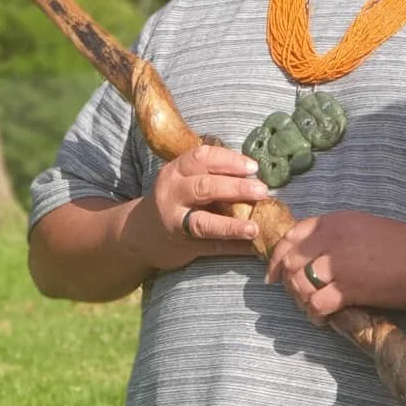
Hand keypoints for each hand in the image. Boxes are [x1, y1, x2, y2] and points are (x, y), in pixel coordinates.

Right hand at [122, 144, 268, 272]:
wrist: (143, 232)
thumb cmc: (175, 198)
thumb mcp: (185, 179)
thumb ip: (212, 174)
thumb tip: (255, 175)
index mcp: (176, 171)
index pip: (202, 158)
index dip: (229, 160)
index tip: (253, 167)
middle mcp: (172, 194)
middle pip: (204, 188)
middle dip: (235, 188)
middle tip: (261, 191)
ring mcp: (175, 222)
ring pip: (204, 223)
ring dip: (232, 225)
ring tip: (254, 228)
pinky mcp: (183, 245)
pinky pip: (212, 247)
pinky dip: (234, 246)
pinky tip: (253, 246)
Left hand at [264, 211, 405, 324]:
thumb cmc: (403, 244)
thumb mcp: (364, 227)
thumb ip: (337, 236)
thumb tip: (314, 256)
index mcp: (334, 222)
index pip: (291, 237)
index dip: (277, 257)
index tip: (274, 274)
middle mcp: (331, 239)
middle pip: (290, 262)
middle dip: (287, 282)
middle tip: (298, 296)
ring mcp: (338, 264)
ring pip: (299, 284)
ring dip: (301, 300)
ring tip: (312, 308)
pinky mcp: (349, 289)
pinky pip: (317, 304)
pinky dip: (315, 315)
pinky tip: (323, 319)